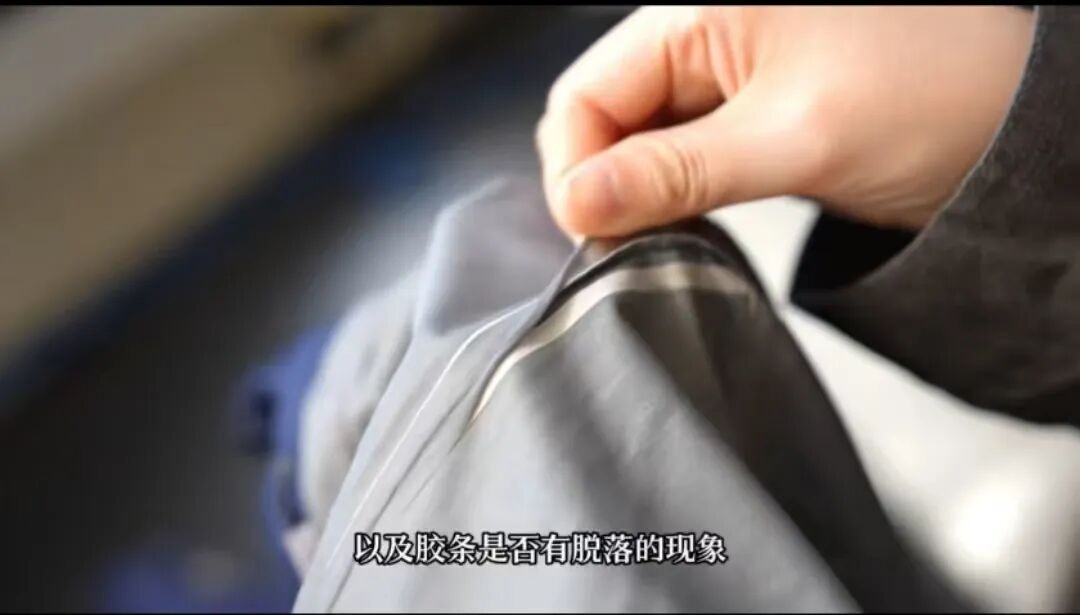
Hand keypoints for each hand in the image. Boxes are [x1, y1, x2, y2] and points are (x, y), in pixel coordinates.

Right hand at [537, 6, 1034, 237]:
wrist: (1015, 133)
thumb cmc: (936, 99)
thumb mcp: (793, 140)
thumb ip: (676, 171)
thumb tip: (580, 200)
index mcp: (706, 6)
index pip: (590, 89)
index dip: (576, 167)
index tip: (588, 231)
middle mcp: (707, 27)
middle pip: (606, 109)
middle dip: (602, 180)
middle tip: (620, 242)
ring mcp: (726, 69)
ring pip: (638, 134)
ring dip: (636, 188)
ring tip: (656, 233)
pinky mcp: (746, 109)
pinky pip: (678, 148)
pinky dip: (670, 188)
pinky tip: (682, 217)